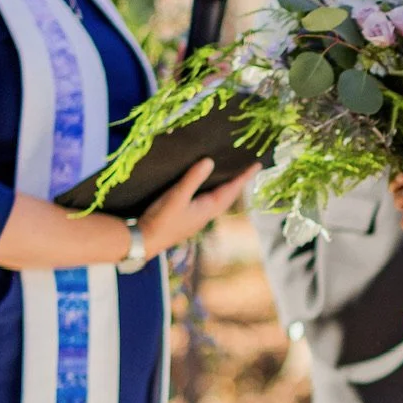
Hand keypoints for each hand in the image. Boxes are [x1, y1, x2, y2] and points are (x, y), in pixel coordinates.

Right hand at [137, 158, 256, 257]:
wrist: (144, 241)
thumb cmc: (161, 219)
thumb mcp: (177, 196)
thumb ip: (193, 179)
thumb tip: (210, 161)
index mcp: (208, 208)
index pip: (231, 190)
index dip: (244, 177)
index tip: (257, 165)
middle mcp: (207, 214)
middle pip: (228, 195)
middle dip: (238, 182)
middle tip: (247, 169)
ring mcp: (197, 217)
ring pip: (218, 199)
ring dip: (226, 187)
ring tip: (231, 175)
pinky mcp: (188, 217)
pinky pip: (208, 201)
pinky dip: (213, 192)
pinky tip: (206, 188)